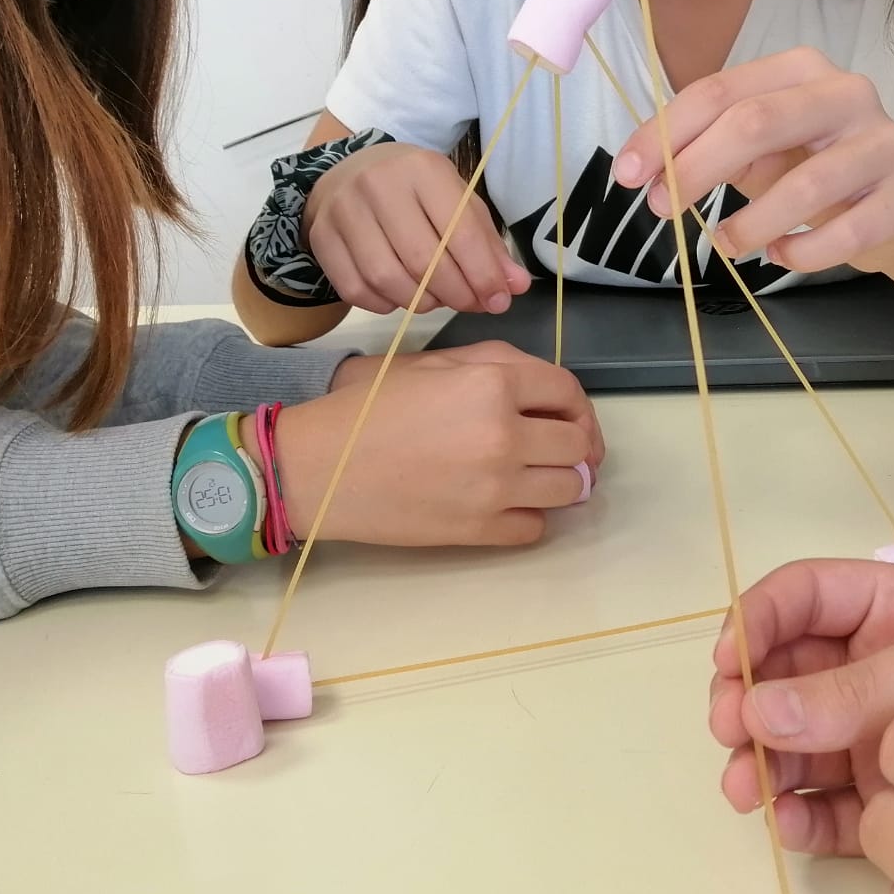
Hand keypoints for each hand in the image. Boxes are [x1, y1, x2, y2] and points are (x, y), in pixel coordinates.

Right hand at [277, 344, 601, 546]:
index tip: (571, 417)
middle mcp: (504, 435)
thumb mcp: (431, 363)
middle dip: (577, 446)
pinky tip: (508, 504)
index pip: (569, 393)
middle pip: (578, 446)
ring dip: (562, 482)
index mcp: (492, 384)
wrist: (315, 467)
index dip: (577, 405)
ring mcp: (495, 487)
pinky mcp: (478, 530)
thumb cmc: (366, 408)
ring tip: (541, 477)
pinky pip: (535, 528)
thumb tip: (543, 391)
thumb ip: (495, 365)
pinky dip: (530, 516)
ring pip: (569, 489)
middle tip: (563, 451)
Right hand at [303, 141, 530, 314]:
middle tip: (469, 304)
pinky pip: (356, 289)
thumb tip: (515, 287)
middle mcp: (379, 184)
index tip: (498, 301)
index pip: (459, 232)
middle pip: (423, 261)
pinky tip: (400, 296)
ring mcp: (344, 210)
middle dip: (455, 294)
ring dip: (420, 302)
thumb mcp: (457, 202)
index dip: (483, 275)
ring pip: (388, 279)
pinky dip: (384, 304)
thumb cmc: (415, 190)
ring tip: (435, 298)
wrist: (349, 171)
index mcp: (423, 169)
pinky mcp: (321, 236)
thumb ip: (488, 245)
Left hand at [612, 49, 893, 272]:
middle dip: (697, 168)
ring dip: (751, 222)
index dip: (666, 133)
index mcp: (802, 70)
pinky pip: (846, 233)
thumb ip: (708, 148)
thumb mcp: (759, 150)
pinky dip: (802, 253)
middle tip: (661, 208)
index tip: (627, 173)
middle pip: (757, 122)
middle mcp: (847, 94)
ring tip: (725, 243)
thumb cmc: (813, 170)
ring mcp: (883, 145)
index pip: (722, 91)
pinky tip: (780, 256)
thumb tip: (646, 171)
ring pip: (807, 184)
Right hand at [709, 559, 893, 853]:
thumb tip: (758, 713)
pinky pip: (826, 805)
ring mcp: (879, 736)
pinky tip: (793, 826)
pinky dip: (799, 817)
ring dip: (761, 764)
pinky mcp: (890, 799)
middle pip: (783, 675)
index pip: (804, 598)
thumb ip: (858, 690)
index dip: (758, 623)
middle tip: (732, 737)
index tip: (730, 667)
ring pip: (793, 743)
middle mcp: (876, 669)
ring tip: (750, 794)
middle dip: (746, 702)